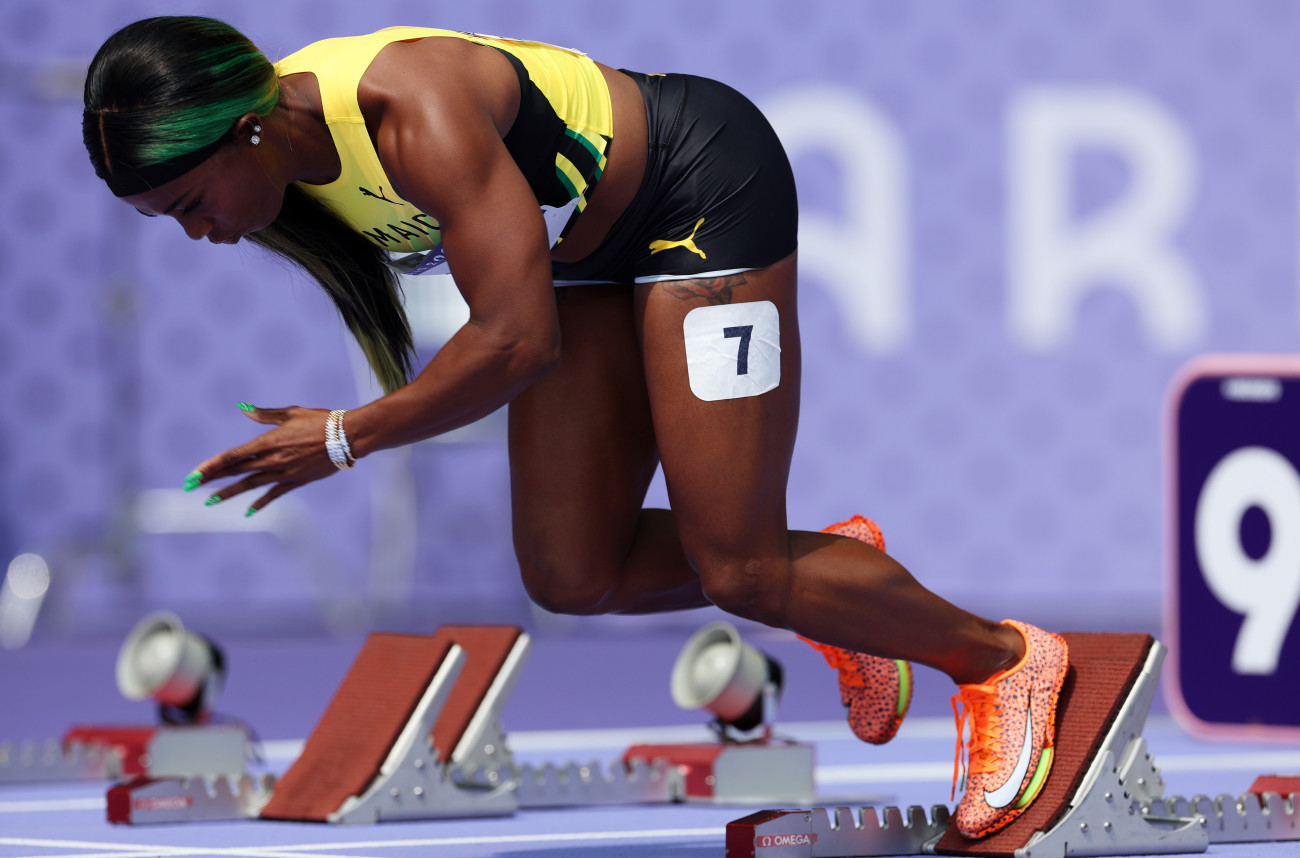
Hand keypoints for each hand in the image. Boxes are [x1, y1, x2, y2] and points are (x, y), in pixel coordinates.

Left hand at [186, 405, 342, 514]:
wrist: (348, 436)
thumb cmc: (320, 420)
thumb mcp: (291, 413)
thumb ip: (264, 415)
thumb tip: (243, 410)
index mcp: (268, 441)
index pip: (232, 456)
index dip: (211, 466)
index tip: (194, 474)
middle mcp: (273, 460)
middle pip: (236, 471)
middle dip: (212, 479)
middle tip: (192, 486)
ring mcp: (285, 472)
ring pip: (251, 485)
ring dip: (230, 493)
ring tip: (211, 502)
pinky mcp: (297, 480)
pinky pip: (275, 494)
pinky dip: (261, 502)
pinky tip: (248, 511)